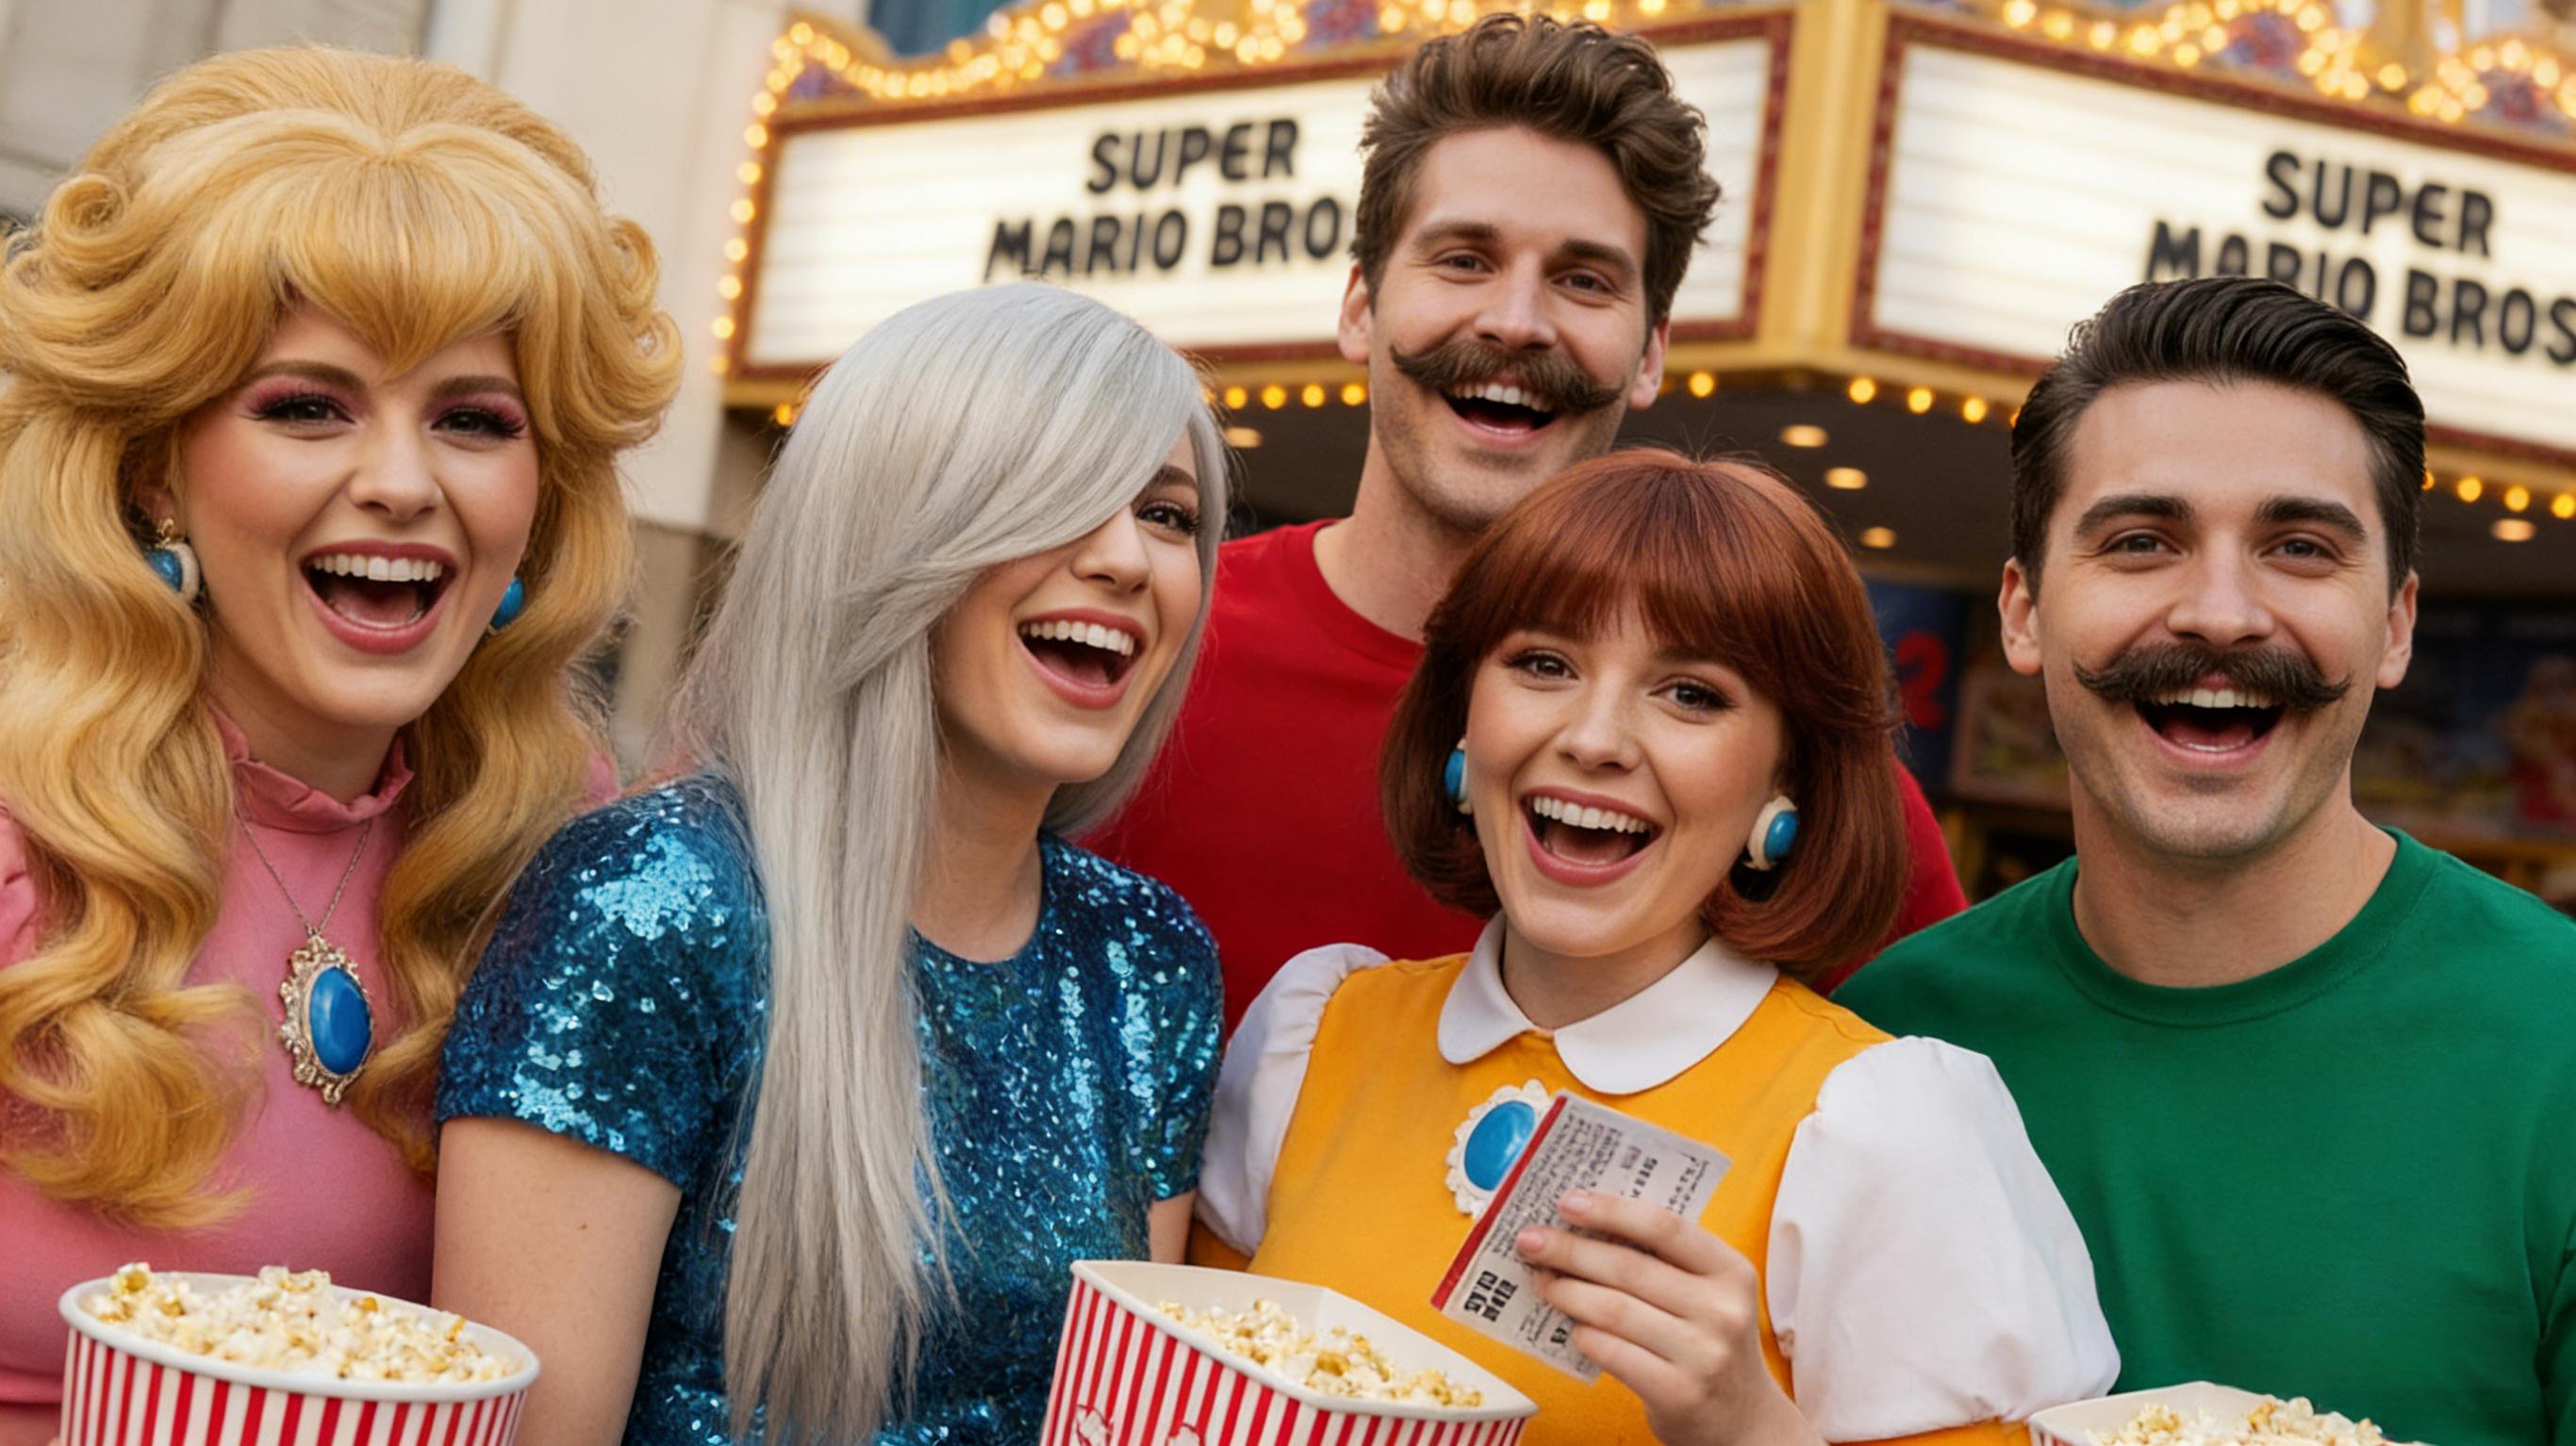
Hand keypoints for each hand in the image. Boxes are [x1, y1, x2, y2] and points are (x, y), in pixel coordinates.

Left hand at [1514, 1190, 1822, 1445]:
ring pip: (1612, 1310)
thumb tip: (1586, 1226)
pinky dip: (1583, 1334)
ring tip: (1543, 1281)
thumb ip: (1665, 1262)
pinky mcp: (1677, 1393)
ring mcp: (1702, 1354)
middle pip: (1628, 1267)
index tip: (1567, 1202)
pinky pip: (1611, 1352)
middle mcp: (1722, 1311)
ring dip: (1566, 1291)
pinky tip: (1572, 1326)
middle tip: (1532, 1241)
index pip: (1665, 1226)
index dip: (1611, 1210)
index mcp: (1731, 1272)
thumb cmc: (1711, 1345)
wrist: (1744, 1421)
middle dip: (1570, 1249)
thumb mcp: (1709, 1295)